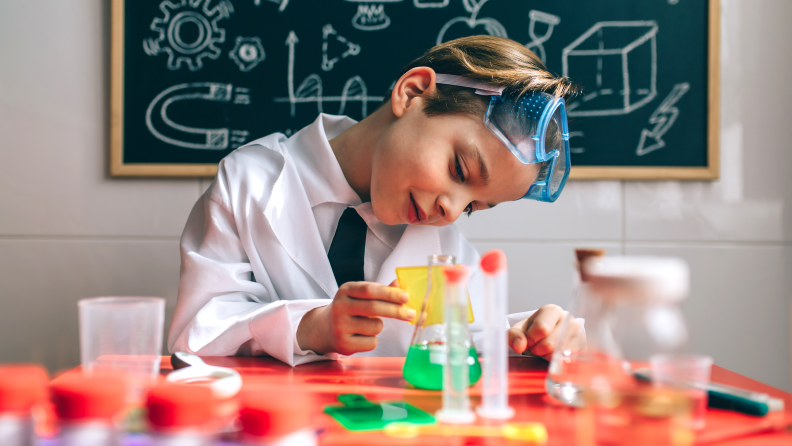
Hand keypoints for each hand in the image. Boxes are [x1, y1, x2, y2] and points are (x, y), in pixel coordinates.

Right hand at [296, 282, 416, 355]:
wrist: (325, 329)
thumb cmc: (350, 309)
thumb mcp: (361, 296)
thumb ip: (381, 291)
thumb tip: (401, 285)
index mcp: (345, 290)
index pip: (370, 290)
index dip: (389, 293)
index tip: (406, 297)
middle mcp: (339, 307)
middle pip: (374, 308)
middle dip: (396, 311)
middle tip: (411, 314)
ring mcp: (340, 326)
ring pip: (375, 327)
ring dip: (379, 326)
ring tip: (368, 325)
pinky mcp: (343, 344)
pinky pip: (371, 342)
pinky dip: (373, 340)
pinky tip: (361, 336)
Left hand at [507, 304, 585, 360]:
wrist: (551, 335)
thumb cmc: (535, 331)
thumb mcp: (520, 329)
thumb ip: (514, 335)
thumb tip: (519, 345)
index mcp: (552, 311)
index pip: (541, 328)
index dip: (530, 340)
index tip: (528, 342)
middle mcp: (569, 320)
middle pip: (550, 344)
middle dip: (538, 350)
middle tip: (537, 347)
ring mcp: (580, 335)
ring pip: (559, 356)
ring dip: (548, 357)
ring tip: (546, 350)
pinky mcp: (585, 350)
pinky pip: (569, 363)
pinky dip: (558, 364)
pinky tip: (555, 356)